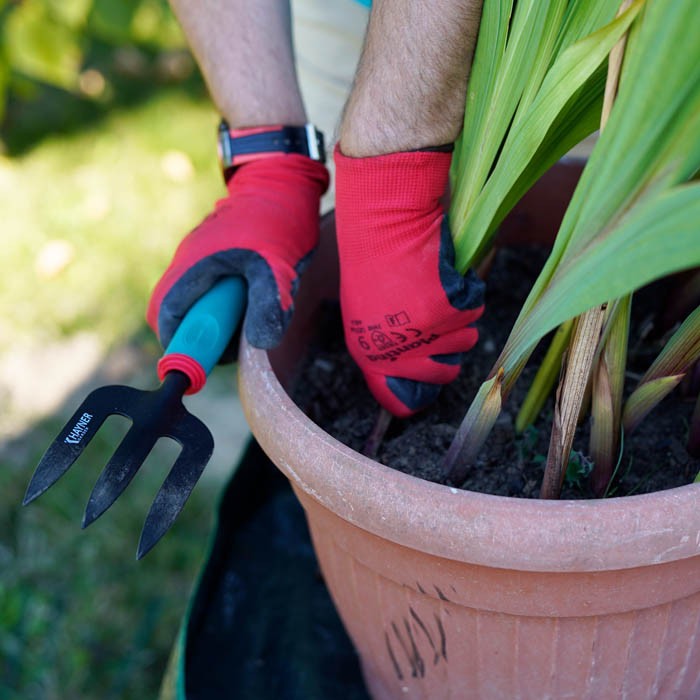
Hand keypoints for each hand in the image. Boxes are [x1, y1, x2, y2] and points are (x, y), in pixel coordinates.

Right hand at [147, 154, 328, 350]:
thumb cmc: (275, 219)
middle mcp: (189, 265)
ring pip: (200, 304)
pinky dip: (231, 303)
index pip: (167, 317)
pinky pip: (214, 291)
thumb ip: (268, 305)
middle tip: (238, 338)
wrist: (281, 179)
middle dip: (206, 334)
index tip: (208, 357)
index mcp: (193, 268)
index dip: (183, 343)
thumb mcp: (276, 266)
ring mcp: (201, 261)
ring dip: (222, 319)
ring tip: (253, 312)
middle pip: (181, 315)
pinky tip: (256, 296)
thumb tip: (260, 345)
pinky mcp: (216, 259)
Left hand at [334, 146, 483, 417]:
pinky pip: (474, 308)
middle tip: (445, 326)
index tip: (428, 389)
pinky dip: (467, 291)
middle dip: (451, 352)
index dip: (415, 396)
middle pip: (444, 375)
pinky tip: (444, 272)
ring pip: (466, 340)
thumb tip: (410, 363)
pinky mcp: (450, 309)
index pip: (395, 399)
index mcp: (368, 354)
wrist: (383, 221)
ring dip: (460, 317)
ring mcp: (426, 332)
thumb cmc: (371, 258)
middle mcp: (398, 350)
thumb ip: (385, 341)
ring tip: (438, 288)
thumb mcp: (366, 309)